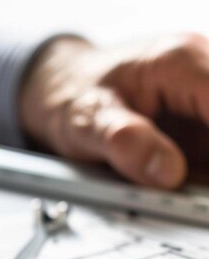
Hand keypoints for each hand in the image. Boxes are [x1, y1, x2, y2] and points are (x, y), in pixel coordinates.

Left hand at [19, 33, 208, 188]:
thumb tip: (168, 172)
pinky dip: (199, 180)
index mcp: (180, 62)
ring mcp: (204, 101)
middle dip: (206, 168)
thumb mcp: (86, 120)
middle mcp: (202, 73)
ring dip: (203, 178)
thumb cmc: (73, 95)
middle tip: (191, 195)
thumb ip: (123, 142)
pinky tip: (182, 193)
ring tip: (183, 196)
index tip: (201, 187)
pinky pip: (208, 155)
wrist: (63, 89)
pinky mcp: (201, 125)